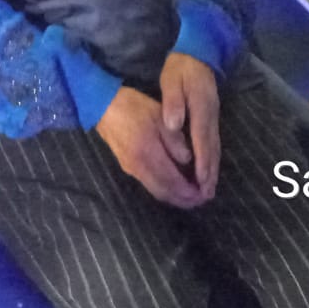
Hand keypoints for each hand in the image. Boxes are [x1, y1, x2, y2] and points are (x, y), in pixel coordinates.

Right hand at [95, 86, 206, 207]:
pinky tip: (174, 185)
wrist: (104, 109)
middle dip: (184, 199)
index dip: (189, 191)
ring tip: (192, 195)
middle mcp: (139, 168)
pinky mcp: (129, 168)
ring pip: (156, 191)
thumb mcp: (160, 117)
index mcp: (148, 154)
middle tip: (201, 199)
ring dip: (175, 197)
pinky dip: (165, 189)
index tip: (204, 194)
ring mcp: (132, 170)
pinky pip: (150, 185)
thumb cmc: (135, 108)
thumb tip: (188, 160)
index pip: (172, 181)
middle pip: (164, 192)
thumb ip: (175, 140)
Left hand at [160, 53, 220, 199]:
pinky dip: (212, 158)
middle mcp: (211, 114)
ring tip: (209, 189)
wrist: (198, 52)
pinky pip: (213, 142)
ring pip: (215, 146)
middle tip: (207, 195)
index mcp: (201, 107)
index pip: (201, 138)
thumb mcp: (173, 79)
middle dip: (209, 172)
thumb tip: (173, 124)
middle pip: (212, 148)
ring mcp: (214, 116)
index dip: (201, 161)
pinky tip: (208, 169)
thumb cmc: (182, 67)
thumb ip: (173, 102)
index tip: (200, 180)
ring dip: (212, 169)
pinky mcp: (212, 116)